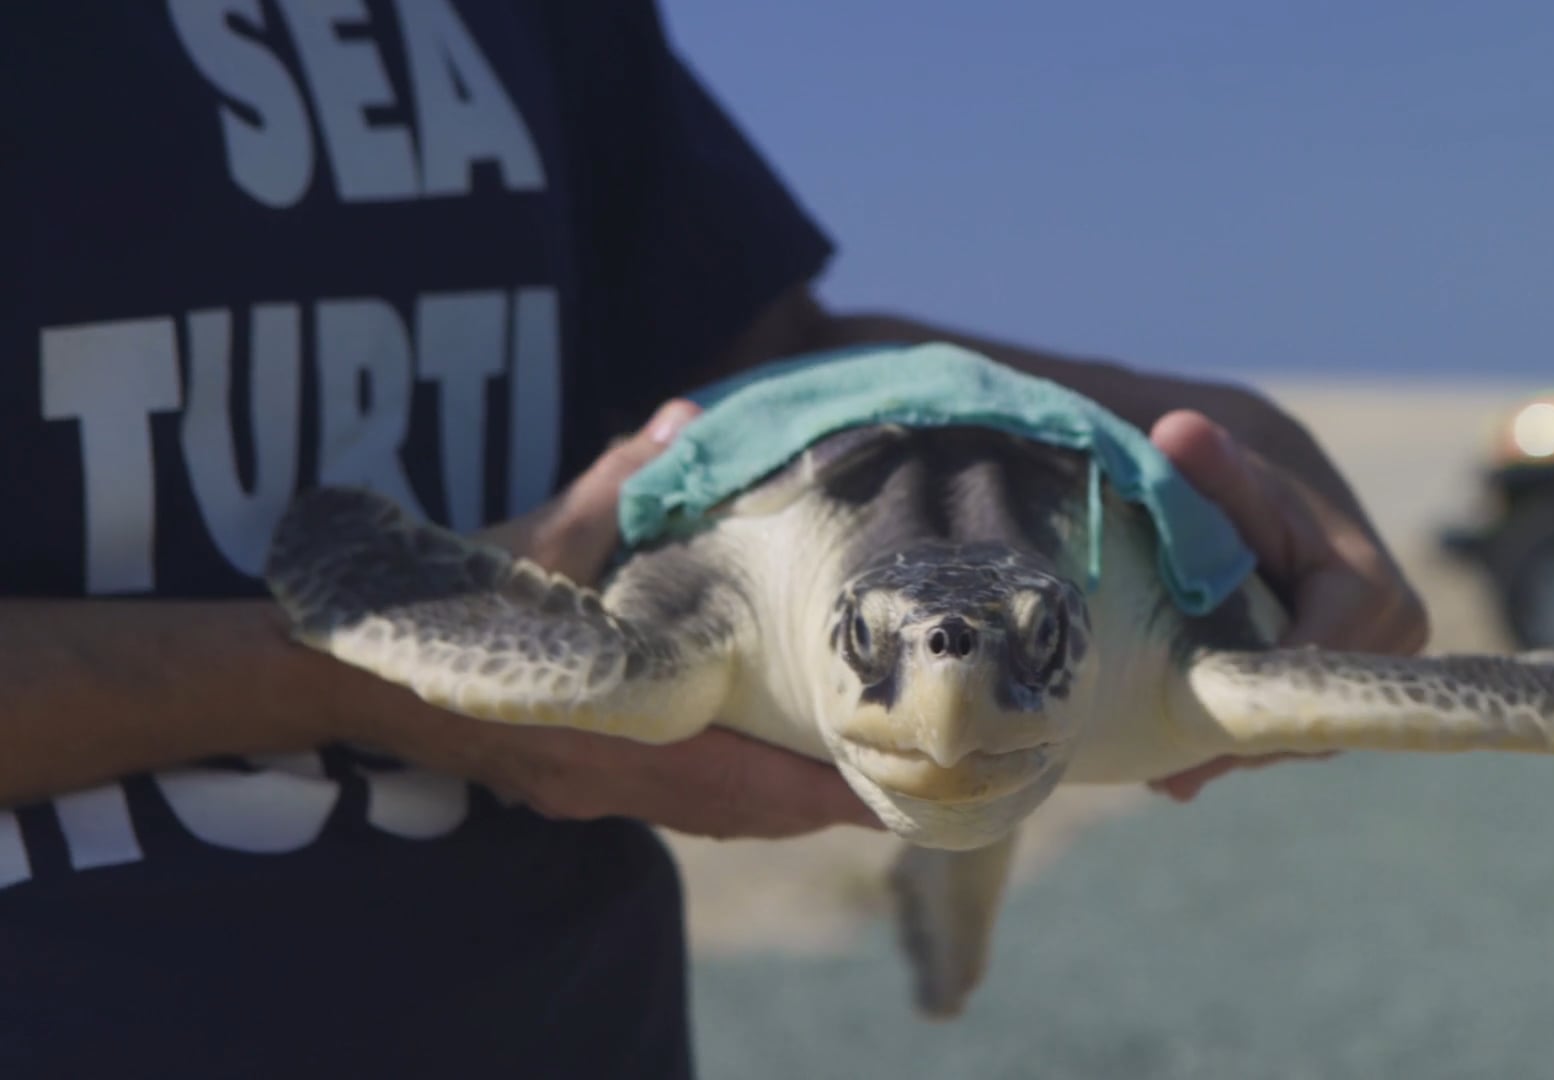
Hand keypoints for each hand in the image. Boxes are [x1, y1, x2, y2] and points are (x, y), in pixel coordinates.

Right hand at [366, 398, 883, 838]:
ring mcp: (585, 792)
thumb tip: (686, 416)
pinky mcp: (575, 788)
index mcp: (602, 725)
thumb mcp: (528, 539)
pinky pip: (678, 808)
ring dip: (782, 808)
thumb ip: (612, 483)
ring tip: (862, 784)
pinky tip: (775, 769)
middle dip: (822, 808)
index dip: (817, 795)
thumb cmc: (438, 601)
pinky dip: (737, 797)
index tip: (893, 794)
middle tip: (909, 789)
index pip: (737, 782)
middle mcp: (601, 778)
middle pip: (738, 815)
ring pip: (711, 818)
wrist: (341, 670)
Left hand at [1144, 406, 1429, 801]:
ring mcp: (1383, 661)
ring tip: (1172, 766)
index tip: (1185, 727)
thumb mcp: (1217, 469)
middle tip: (1169, 771)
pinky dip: (1252, 740)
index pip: (1315, 667)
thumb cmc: (1230, 475)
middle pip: (1316, 713)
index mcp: (1369, 585)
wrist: (1257, 482)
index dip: (1252, 700)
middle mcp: (1396, 629)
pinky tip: (1188, 760)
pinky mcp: (1358, 680)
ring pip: (1311, 731)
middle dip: (1245, 739)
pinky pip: (1309, 728)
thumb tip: (1179, 431)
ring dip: (1246, 749)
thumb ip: (1205, 465)